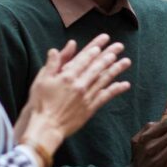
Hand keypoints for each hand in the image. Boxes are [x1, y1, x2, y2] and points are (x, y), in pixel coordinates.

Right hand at [21, 34, 131, 149]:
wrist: (46, 126)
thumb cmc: (40, 103)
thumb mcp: (41, 80)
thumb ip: (53, 64)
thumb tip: (58, 49)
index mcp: (67, 75)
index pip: (84, 58)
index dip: (95, 47)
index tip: (104, 40)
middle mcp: (80, 84)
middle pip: (97, 66)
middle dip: (109, 54)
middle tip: (119, 46)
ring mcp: (87, 96)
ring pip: (104, 79)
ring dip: (116, 69)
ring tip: (126, 61)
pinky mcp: (91, 107)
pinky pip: (106, 96)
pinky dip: (116, 89)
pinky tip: (125, 84)